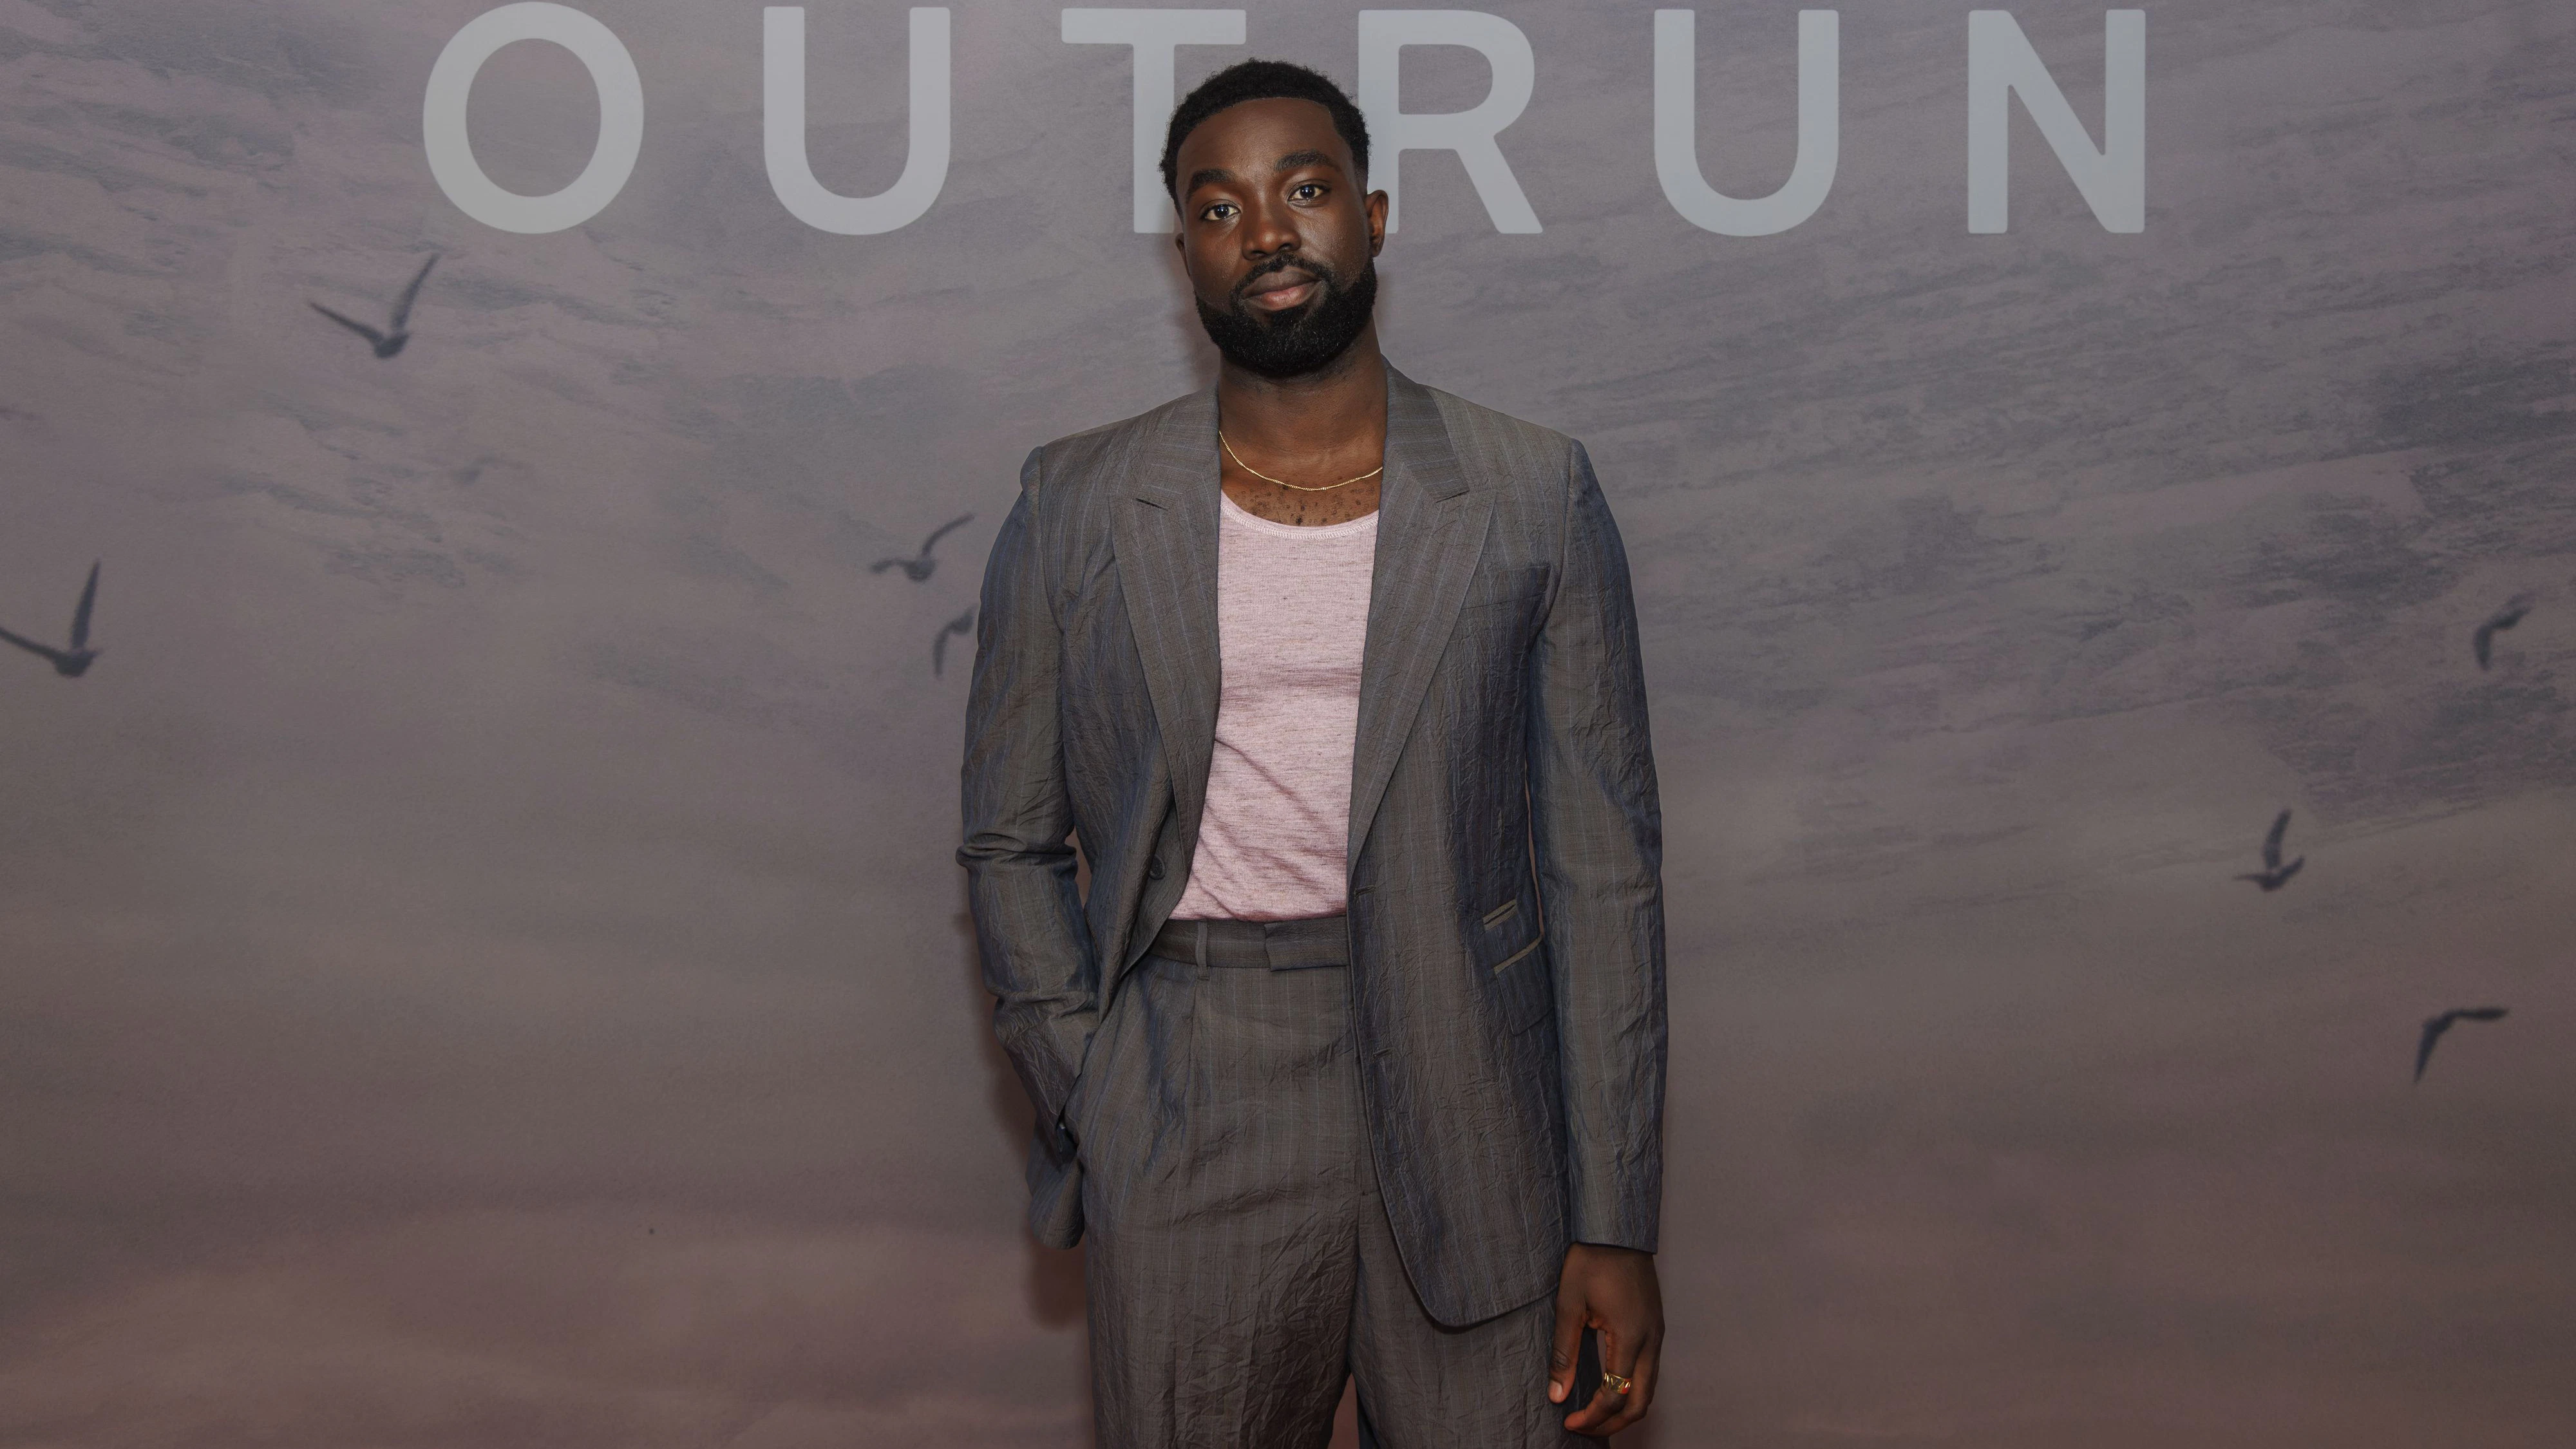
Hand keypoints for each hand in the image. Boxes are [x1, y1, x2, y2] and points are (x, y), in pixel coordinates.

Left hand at [1549, 1242, 1662, 1436]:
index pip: (1615, 1395)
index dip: (1592, 1417)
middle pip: (1641, 1401)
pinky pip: (1650, 1370)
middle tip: (1582, 1427)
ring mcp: (1657, 1333)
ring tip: (1594, 1414)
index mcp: (1630, 1337)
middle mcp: (1651, 1340)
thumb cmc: (1590, 1260)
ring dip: (1624, 1408)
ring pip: (1649, 1388)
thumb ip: (1564, 1353)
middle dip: (1612, 1423)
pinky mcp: (1655, 1326)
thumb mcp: (1569, 1305)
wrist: (1616, 1228)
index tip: (1568, 1422)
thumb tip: (1557, 1395)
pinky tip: (1609, 1388)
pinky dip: (1632, 1389)